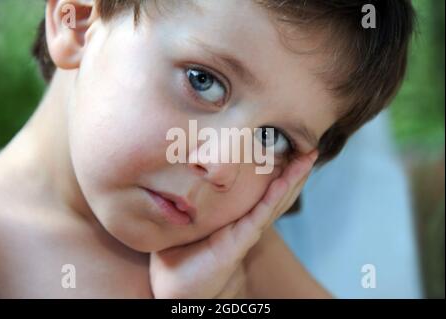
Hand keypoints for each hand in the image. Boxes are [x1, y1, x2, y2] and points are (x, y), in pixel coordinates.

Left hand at [149, 150, 317, 298]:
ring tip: (308, 159)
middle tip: (312, 151)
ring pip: (275, 201)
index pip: (266, 193)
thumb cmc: (181, 254)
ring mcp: (247, 231)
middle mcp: (248, 223)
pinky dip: (273, 197)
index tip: (293, 151)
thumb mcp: (191, 222)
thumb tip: (182, 175)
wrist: (176, 285)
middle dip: (296, 173)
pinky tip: (283, 180)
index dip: (282, 173)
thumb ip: (195, 202)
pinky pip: (260, 214)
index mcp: (239, 218)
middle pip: (278, 194)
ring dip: (293, 179)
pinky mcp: (240, 240)